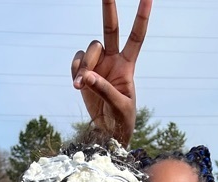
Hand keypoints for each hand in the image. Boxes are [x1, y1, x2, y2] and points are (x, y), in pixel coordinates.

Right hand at [70, 0, 151, 144]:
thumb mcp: (120, 106)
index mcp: (128, 65)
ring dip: (84, 66)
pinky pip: (76, 63)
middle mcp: (113, 60)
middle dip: (109, 8)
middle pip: (110, 28)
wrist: (108, 134)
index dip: (142, 17)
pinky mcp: (83, 74)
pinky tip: (79, 85)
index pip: (136, 37)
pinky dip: (75, 71)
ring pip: (89, 50)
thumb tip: (88, 76)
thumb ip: (105, 90)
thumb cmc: (121, 120)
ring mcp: (97, 65)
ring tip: (81, 85)